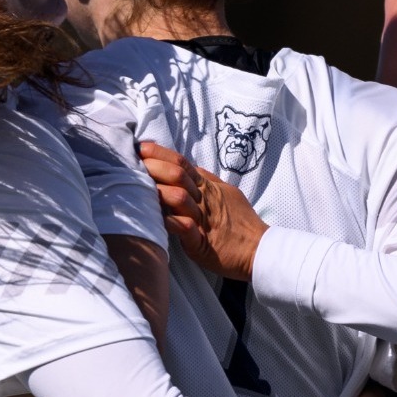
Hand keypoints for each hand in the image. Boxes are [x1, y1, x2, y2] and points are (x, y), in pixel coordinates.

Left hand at [139, 142, 266, 279]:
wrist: (260, 248)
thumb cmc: (242, 223)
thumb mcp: (226, 194)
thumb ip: (207, 181)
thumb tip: (192, 168)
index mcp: (207, 188)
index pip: (182, 164)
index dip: (161, 154)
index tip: (142, 147)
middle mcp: (204, 200)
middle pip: (178, 175)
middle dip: (154, 166)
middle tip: (135, 162)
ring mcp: (204, 220)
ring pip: (180, 198)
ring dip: (159, 191)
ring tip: (139, 187)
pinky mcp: (203, 242)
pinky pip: (187, 229)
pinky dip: (172, 222)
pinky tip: (159, 219)